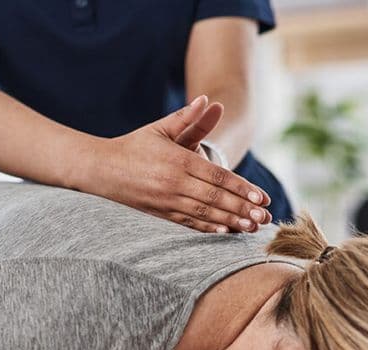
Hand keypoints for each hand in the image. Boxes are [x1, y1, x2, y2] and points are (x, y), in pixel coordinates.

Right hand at [90, 96, 271, 232]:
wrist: (101, 169)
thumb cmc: (135, 146)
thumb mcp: (161, 128)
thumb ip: (188, 118)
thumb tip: (209, 100)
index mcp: (178, 161)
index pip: (217, 177)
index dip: (242, 188)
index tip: (261, 197)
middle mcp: (174, 183)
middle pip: (215, 198)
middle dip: (242, 209)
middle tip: (265, 217)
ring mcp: (167, 201)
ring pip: (204, 214)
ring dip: (230, 222)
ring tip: (252, 227)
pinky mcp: (160, 214)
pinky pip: (189, 223)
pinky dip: (208, 229)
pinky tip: (226, 232)